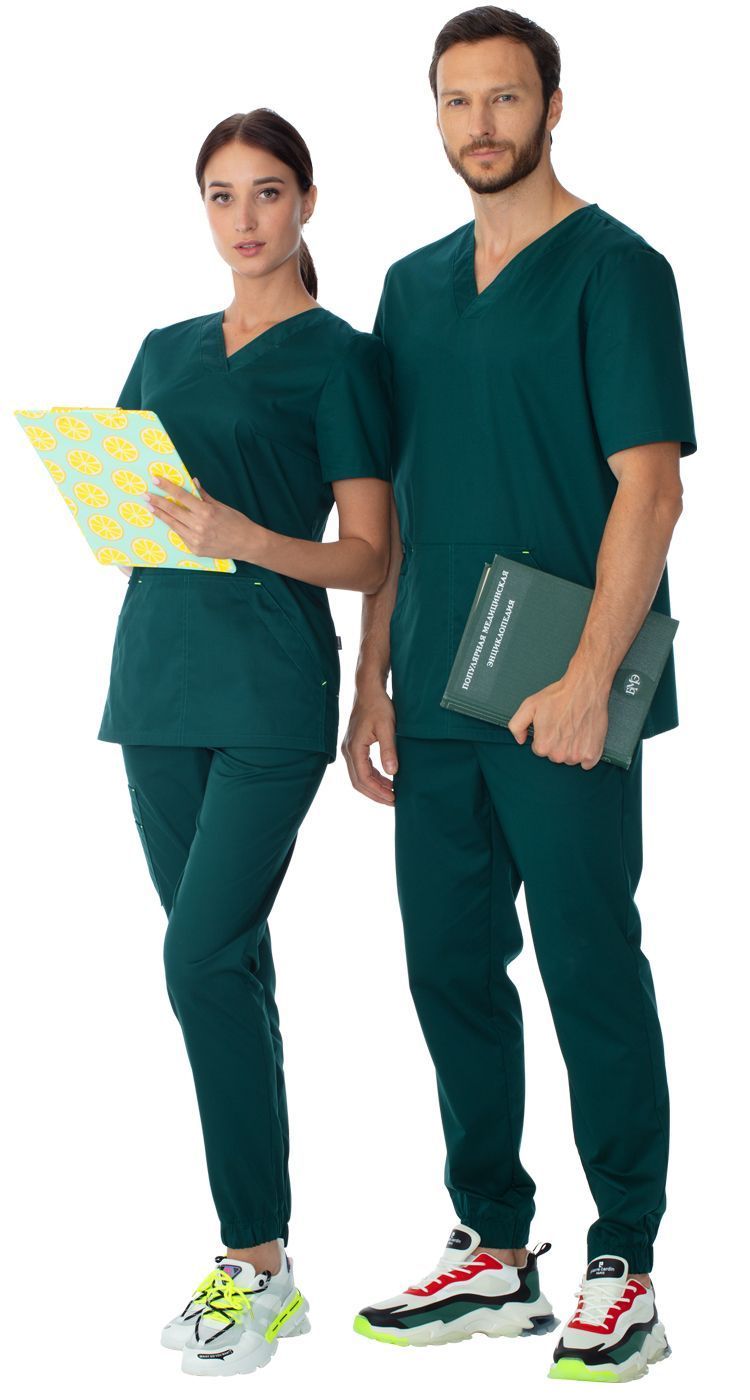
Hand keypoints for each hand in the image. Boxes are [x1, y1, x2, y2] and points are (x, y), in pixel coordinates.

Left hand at [145, 473, 266, 561]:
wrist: (247, 544)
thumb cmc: (236, 522)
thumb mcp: (221, 506)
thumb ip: (204, 495)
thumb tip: (193, 482)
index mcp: (206, 512)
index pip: (182, 496)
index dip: (167, 487)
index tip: (155, 480)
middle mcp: (199, 526)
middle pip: (173, 510)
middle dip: (157, 501)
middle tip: (145, 495)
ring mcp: (196, 539)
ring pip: (173, 524)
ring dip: (160, 515)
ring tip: (150, 507)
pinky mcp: (195, 549)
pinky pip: (181, 536)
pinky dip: (174, 527)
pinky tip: (167, 521)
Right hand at [341, 684, 397, 804]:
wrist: (369, 691)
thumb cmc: (378, 706)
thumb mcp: (387, 727)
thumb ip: (389, 750)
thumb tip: (392, 772)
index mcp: (354, 748)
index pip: (364, 778)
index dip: (379, 791)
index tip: (394, 798)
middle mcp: (348, 750)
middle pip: (358, 782)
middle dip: (375, 794)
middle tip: (393, 801)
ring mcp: (349, 748)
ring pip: (358, 777)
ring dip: (374, 787)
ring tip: (391, 793)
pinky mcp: (354, 746)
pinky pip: (360, 768)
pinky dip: (372, 777)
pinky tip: (386, 779)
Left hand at [508, 669, 609, 768]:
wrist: (585, 689)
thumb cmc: (559, 696)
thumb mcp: (529, 706)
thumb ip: (517, 725)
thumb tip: (520, 740)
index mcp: (543, 746)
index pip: (539, 749)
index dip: (544, 736)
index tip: (551, 725)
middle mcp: (560, 755)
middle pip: (554, 755)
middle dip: (557, 743)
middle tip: (563, 725)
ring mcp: (577, 756)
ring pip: (570, 759)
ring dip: (571, 748)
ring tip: (574, 729)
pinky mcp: (592, 754)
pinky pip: (586, 763)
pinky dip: (586, 753)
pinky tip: (584, 738)